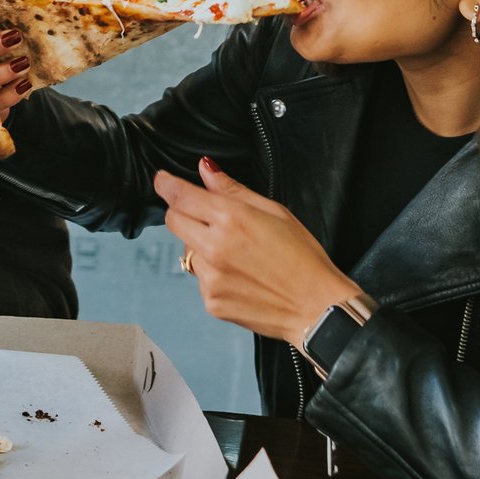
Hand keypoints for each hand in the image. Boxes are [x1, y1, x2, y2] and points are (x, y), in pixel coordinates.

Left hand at [156, 156, 357, 343]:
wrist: (316, 308)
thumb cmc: (303, 258)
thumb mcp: (274, 212)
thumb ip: (234, 190)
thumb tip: (206, 170)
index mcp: (231, 219)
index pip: (181, 196)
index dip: (166, 185)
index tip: (162, 180)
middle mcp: (214, 248)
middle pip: (173, 221)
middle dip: (182, 212)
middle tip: (205, 216)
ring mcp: (210, 278)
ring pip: (187, 252)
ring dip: (201, 247)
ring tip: (238, 255)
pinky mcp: (211, 302)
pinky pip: (200, 279)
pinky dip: (213, 274)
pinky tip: (241, 277)